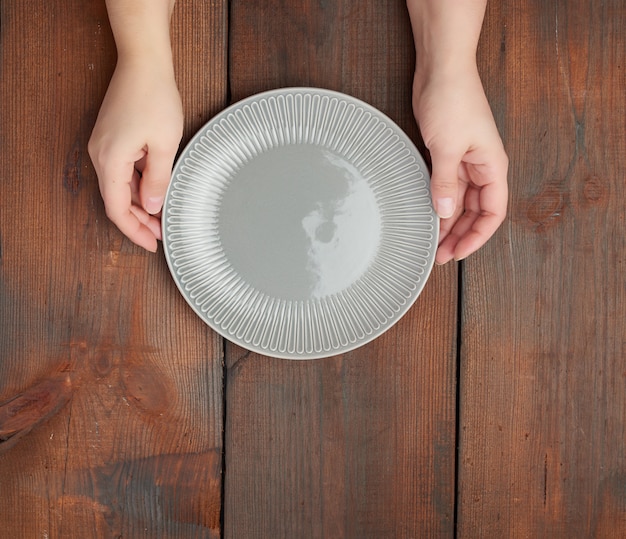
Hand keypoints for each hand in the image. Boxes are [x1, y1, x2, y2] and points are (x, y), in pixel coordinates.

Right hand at [88, 59, 182, 251]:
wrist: (144, 63)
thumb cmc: (154, 97)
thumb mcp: (164, 145)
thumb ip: (158, 180)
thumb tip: (152, 206)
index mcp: (110, 160)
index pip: (117, 209)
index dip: (134, 231)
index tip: (152, 245)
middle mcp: (101, 155)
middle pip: (117, 201)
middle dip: (140, 221)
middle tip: (162, 235)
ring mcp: (105, 146)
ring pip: (121, 187)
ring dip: (141, 204)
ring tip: (163, 217)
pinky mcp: (113, 139)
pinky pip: (123, 171)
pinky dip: (138, 186)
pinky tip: (156, 192)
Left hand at [413, 66, 507, 264]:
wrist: (440, 69)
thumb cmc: (453, 99)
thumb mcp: (448, 148)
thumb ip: (445, 183)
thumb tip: (445, 213)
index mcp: (492, 167)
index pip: (493, 212)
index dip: (478, 236)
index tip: (459, 253)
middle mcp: (481, 167)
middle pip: (476, 211)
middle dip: (460, 234)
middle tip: (440, 255)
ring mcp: (464, 162)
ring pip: (459, 202)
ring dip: (447, 222)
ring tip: (432, 242)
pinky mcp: (447, 155)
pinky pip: (446, 187)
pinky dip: (438, 203)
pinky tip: (427, 216)